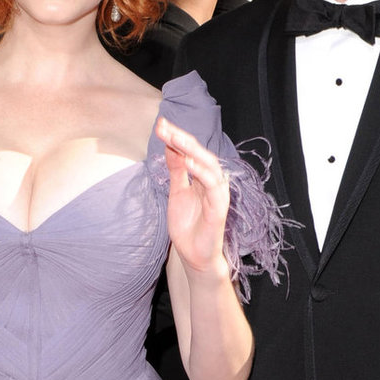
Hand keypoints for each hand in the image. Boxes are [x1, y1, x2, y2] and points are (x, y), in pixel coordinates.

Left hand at [157, 116, 229, 279]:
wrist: (193, 255)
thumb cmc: (188, 226)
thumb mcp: (177, 192)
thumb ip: (176, 170)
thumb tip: (170, 145)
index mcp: (203, 177)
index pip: (191, 151)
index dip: (177, 137)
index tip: (160, 124)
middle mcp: (213, 182)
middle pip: (200, 153)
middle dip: (182, 138)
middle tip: (165, 126)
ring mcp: (217, 194)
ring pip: (209, 165)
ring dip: (192, 150)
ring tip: (175, 138)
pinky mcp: (219, 208)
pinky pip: (213, 187)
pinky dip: (202, 173)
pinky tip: (190, 163)